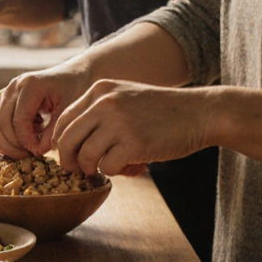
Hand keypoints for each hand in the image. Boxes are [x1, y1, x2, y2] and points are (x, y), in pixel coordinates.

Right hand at [0, 59, 93, 157]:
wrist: (73, 74)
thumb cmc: (75, 88)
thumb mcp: (70, 109)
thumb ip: (55, 130)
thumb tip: (39, 151)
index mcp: (30, 85)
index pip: (19, 120)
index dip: (26, 140)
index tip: (38, 152)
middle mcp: (13, 87)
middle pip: (2, 123)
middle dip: (14, 144)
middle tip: (30, 155)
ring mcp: (5, 92)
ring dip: (6, 143)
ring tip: (24, 152)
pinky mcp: (3, 100)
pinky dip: (3, 137)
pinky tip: (20, 143)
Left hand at [51, 80, 218, 175]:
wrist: (201, 113)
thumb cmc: (162, 112)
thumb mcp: (126, 98)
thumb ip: (98, 113)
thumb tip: (67, 144)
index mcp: (100, 90)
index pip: (63, 121)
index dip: (61, 143)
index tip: (70, 156)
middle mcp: (105, 103)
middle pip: (67, 140)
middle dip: (68, 161)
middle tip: (78, 170)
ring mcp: (119, 122)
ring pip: (85, 156)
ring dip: (93, 168)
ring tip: (109, 167)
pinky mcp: (134, 143)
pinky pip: (107, 167)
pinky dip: (115, 172)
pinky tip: (130, 165)